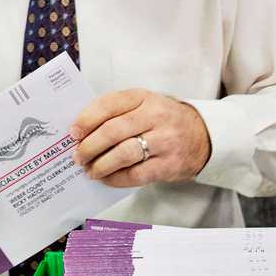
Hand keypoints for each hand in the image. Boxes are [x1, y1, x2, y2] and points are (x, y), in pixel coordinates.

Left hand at [71, 89, 210, 188]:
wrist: (203, 136)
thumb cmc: (163, 120)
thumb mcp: (144, 105)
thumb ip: (117, 113)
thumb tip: (81, 132)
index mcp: (144, 97)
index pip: (109, 104)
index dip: (86, 119)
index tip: (73, 132)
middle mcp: (155, 116)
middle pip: (113, 131)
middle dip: (89, 146)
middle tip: (77, 156)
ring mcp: (165, 141)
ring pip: (123, 154)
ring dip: (100, 165)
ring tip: (89, 170)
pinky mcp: (169, 165)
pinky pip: (136, 175)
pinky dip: (116, 179)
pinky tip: (106, 179)